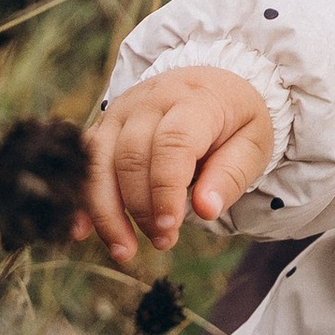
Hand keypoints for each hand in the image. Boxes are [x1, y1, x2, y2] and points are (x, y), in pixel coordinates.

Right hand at [78, 68, 276, 264]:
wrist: (214, 84)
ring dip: (106, 212)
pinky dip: (82, 198)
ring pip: (98, 162)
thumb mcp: (253, 144)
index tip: (170, 230)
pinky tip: (81, 232)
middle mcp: (151, 100)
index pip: (172, 143)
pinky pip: (84, 163)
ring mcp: (121, 111)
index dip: (166, 190)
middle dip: (141, 208)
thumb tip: (205, 210)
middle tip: (163, 242)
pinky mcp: (104, 125)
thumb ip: (230, 175)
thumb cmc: (236, 119)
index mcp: (195, 99)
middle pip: (131, 156)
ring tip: (124, 250)